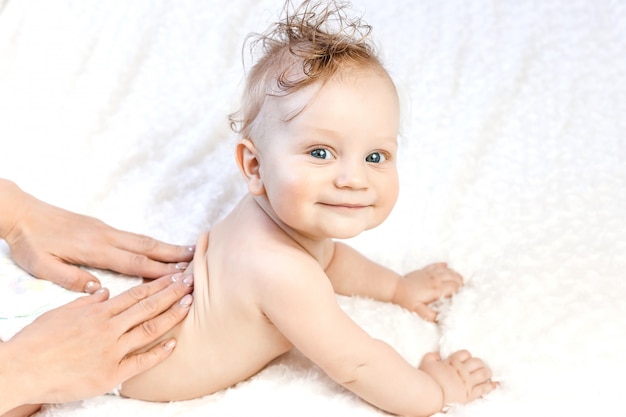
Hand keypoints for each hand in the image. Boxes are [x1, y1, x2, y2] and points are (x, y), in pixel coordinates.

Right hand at [0, 273, 193, 411]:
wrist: (23, 368)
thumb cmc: (37, 341)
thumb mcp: (61, 312)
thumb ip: (87, 302)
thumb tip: (104, 292)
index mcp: (98, 311)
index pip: (136, 293)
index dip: (159, 284)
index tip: (176, 276)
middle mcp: (109, 328)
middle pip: (148, 306)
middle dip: (172, 293)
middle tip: (192, 282)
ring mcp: (111, 350)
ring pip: (149, 329)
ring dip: (171, 316)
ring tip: (189, 304)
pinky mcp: (110, 373)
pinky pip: (140, 362)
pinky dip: (158, 353)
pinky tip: (174, 344)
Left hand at [1, 181, 193, 291]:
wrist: (21, 213)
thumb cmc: (30, 242)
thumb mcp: (42, 266)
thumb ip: (71, 278)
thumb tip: (99, 289)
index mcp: (94, 249)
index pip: (133, 262)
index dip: (159, 270)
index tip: (180, 274)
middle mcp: (105, 236)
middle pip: (146, 246)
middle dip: (173, 254)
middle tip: (196, 258)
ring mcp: (105, 229)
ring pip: (142, 239)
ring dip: (166, 246)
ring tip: (187, 250)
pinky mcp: (101, 226)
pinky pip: (132, 235)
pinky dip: (151, 242)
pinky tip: (158, 247)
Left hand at [392, 263, 462, 320]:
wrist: (395, 287)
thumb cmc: (406, 300)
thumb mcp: (418, 310)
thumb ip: (430, 315)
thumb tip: (440, 319)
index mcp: (436, 289)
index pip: (454, 287)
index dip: (460, 290)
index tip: (461, 294)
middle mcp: (435, 279)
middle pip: (453, 276)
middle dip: (460, 281)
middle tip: (462, 287)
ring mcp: (429, 273)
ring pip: (447, 270)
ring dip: (454, 274)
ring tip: (458, 279)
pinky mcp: (424, 271)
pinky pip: (436, 265)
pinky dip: (443, 266)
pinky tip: (446, 266)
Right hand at [419, 350, 496, 407]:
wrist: (431, 393)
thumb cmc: (427, 378)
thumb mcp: (426, 363)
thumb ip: (432, 356)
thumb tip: (437, 355)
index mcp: (452, 362)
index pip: (464, 354)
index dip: (467, 356)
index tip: (467, 359)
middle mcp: (462, 370)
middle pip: (476, 362)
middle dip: (480, 363)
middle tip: (481, 365)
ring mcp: (467, 382)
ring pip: (483, 373)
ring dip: (487, 372)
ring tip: (488, 372)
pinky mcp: (470, 394)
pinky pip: (484, 388)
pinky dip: (491, 386)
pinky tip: (495, 384)